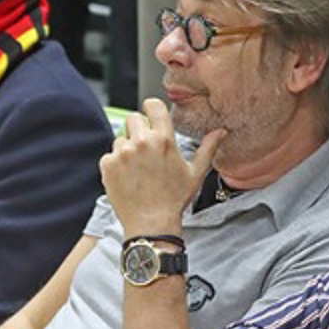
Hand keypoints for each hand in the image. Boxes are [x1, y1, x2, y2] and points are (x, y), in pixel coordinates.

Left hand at [100, 98, 224, 236]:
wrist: (151, 223)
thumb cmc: (174, 200)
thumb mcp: (195, 173)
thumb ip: (207, 148)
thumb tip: (220, 132)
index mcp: (163, 139)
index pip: (152, 105)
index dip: (151, 110)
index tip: (151, 117)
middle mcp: (141, 142)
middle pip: (133, 118)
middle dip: (138, 130)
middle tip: (145, 151)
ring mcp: (123, 153)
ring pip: (120, 138)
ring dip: (127, 149)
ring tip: (138, 170)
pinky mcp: (108, 165)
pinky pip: (109, 155)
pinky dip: (116, 165)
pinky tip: (128, 178)